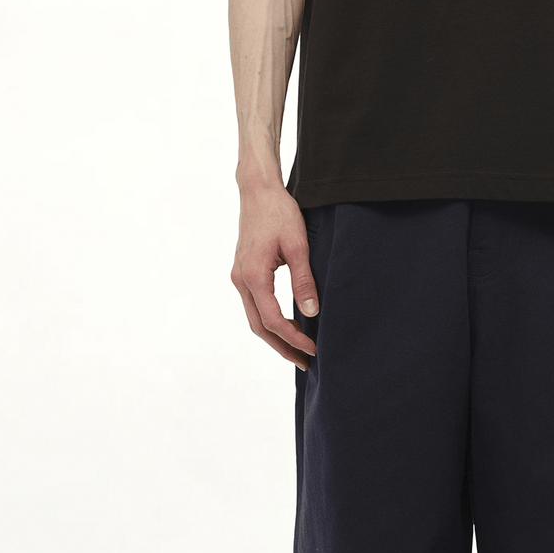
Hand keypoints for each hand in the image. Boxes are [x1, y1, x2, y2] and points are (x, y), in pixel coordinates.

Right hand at [231, 183, 318, 369]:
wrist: (258, 190)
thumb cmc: (279, 213)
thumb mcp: (298, 245)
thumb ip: (304, 280)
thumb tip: (312, 312)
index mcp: (253, 276)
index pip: (273, 320)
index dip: (293, 338)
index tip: (313, 349)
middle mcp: (241, 280)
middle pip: (259, 327)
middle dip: (282, 347)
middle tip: (305, 361)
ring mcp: (239, 276)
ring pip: (255, 318)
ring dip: (275, 336)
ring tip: (298, 349)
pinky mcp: (243, 272)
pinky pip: (254, 305)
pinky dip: (269, 320)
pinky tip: (287, 325)